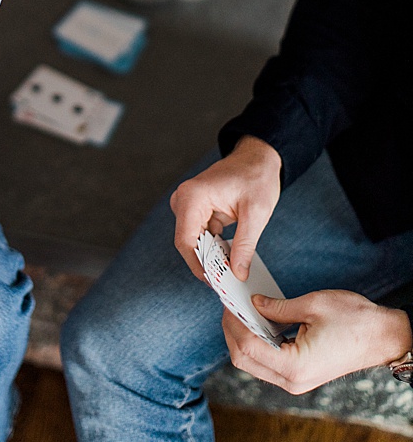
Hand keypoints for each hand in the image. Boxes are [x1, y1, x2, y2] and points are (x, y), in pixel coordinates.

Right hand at [171, 136, 280, 280]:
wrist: (257, 159)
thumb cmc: (256, 179)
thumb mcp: (256, 214)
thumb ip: (245, 245)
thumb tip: (237, 272)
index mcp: (192, 198)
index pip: (186, 241)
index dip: (198, 265)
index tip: (214, 282)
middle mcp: (183, 200)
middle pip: (187, 242)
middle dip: (205, 263)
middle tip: (225, 282)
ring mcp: (187, 205)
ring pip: (193, 240)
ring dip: (210, 256)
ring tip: (230, 271)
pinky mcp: (195, 210)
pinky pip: (200, 234)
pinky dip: (213, 247)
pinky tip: (229, 257)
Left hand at [224, 290, 412, 394]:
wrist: (386, 338)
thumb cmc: (356, 321)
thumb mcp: (313, 305)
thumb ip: (276, 307)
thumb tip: (252, 303)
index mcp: (295, 366)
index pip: (247, 346)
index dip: (233, 322)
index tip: (228, 302)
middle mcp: (292, 380)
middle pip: (243, 359)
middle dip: (232, 331)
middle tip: (230, 305)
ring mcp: (295, 381)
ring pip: (252, 363)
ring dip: (242, 337)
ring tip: (240, 311)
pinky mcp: (299, 375)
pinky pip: (266, 362)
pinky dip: (256, 342)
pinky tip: (255, 322)